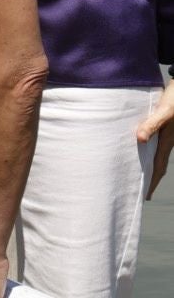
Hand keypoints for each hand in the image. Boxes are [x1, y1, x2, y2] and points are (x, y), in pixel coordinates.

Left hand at [136, 79, 173, 197]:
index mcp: (167, 141)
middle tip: (141, 192)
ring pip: (157, 155)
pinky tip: (141, 149)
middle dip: (150, 179)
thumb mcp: (164, 110)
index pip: (158, 167)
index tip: (145, 196)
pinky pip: (156, 144)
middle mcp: (168, 140)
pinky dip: (149, 151)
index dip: (151, 182)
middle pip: (158, 164)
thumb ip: (152, 123)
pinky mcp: (165, 126)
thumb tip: (139, 139)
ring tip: (139, 174)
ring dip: (149, 166)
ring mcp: (168, 135)